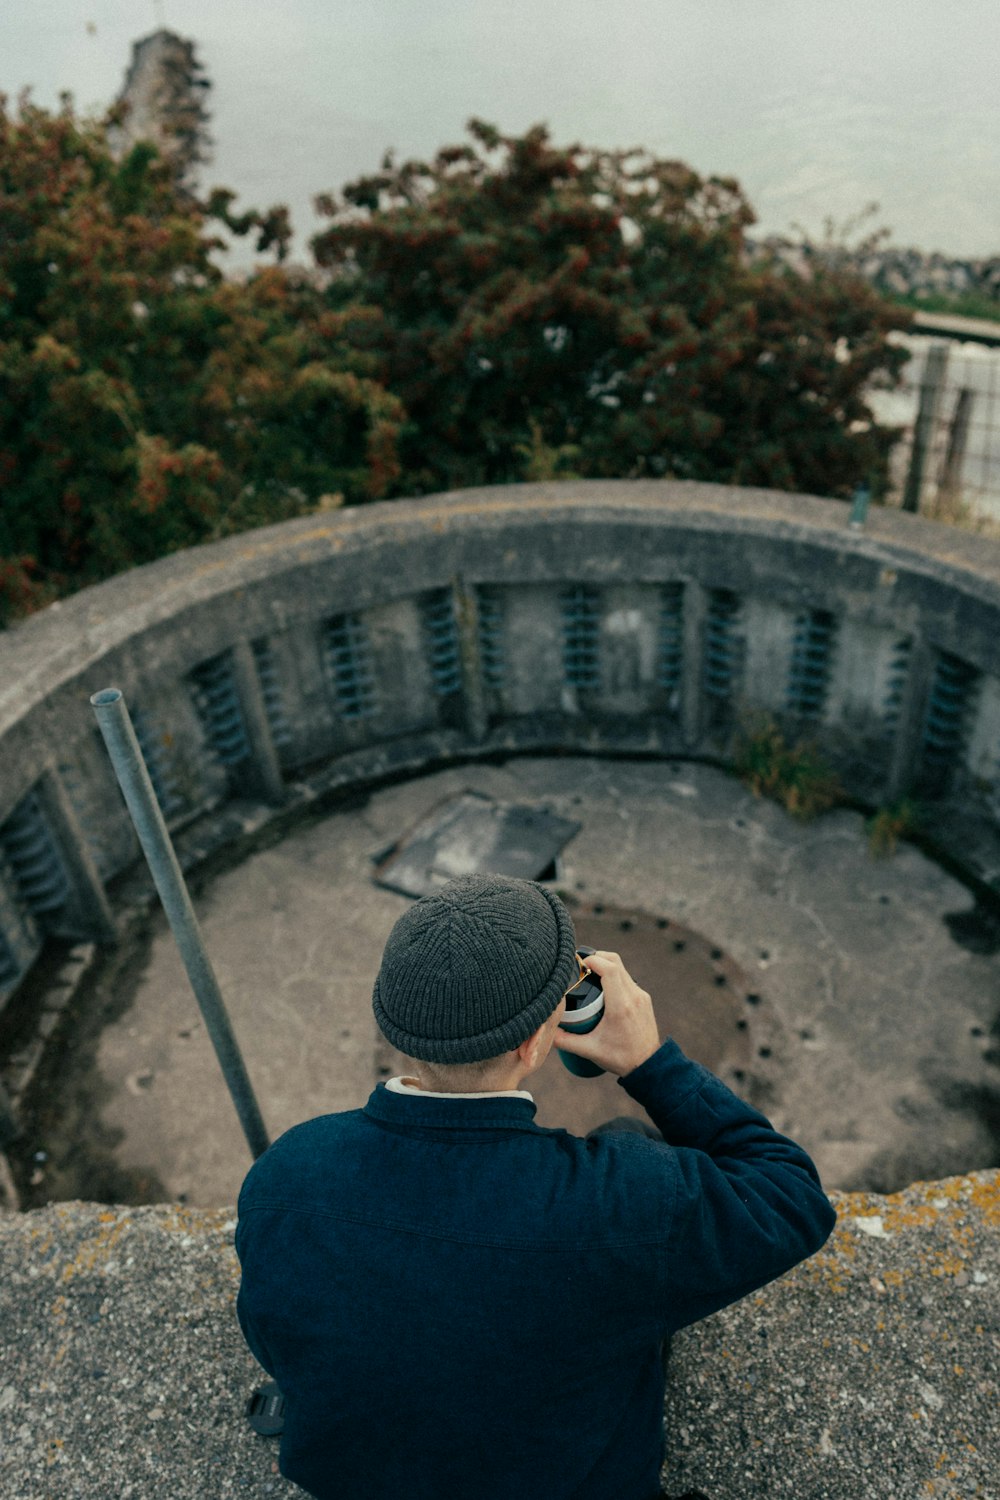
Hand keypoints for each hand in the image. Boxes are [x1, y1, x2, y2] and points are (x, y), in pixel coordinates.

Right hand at [554, 950, 659, 1077]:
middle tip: (581, 965)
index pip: (609, 969)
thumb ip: (565, 1041)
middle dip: (597, 957)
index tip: (578, 963)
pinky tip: (603, 988)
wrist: (649, 1066)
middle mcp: (633, 996)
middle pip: (616, 962)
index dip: (593, 960)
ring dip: (606, 966)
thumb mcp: (590, 1050)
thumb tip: (547, 1030)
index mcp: (620, 1006)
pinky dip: (614, 976)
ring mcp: (641, 996)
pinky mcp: (644, 999)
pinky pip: (627, 979)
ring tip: (589, 975)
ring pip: (622, 969)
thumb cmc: (621, 1058)